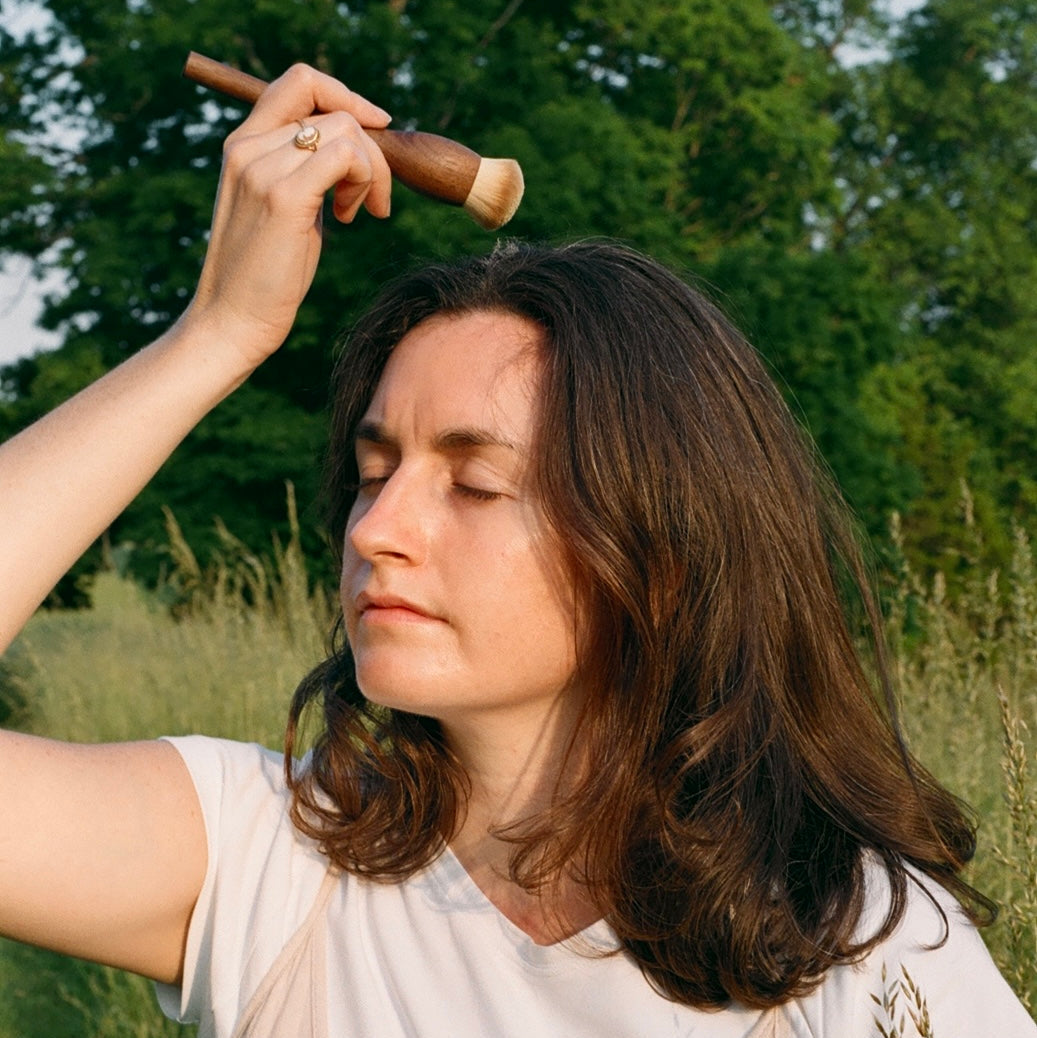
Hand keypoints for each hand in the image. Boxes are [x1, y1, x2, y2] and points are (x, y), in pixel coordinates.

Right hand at [183, 63, 392, 368]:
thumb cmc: (265, 275)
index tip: (376, 128)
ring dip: (371, 172)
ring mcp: (263, 169)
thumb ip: (307, 173)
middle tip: (369, 201)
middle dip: (371, 151)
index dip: (346, 96)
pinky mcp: (284, 197)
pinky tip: (353, 217)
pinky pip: (346, 157)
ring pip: (345, 131)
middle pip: (334, 110)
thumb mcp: (286, 209)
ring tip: (358, 214)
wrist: (231, 321)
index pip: (300, 83)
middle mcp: (247, 147)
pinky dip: (365, 181)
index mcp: (242, 145)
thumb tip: (355, 152)